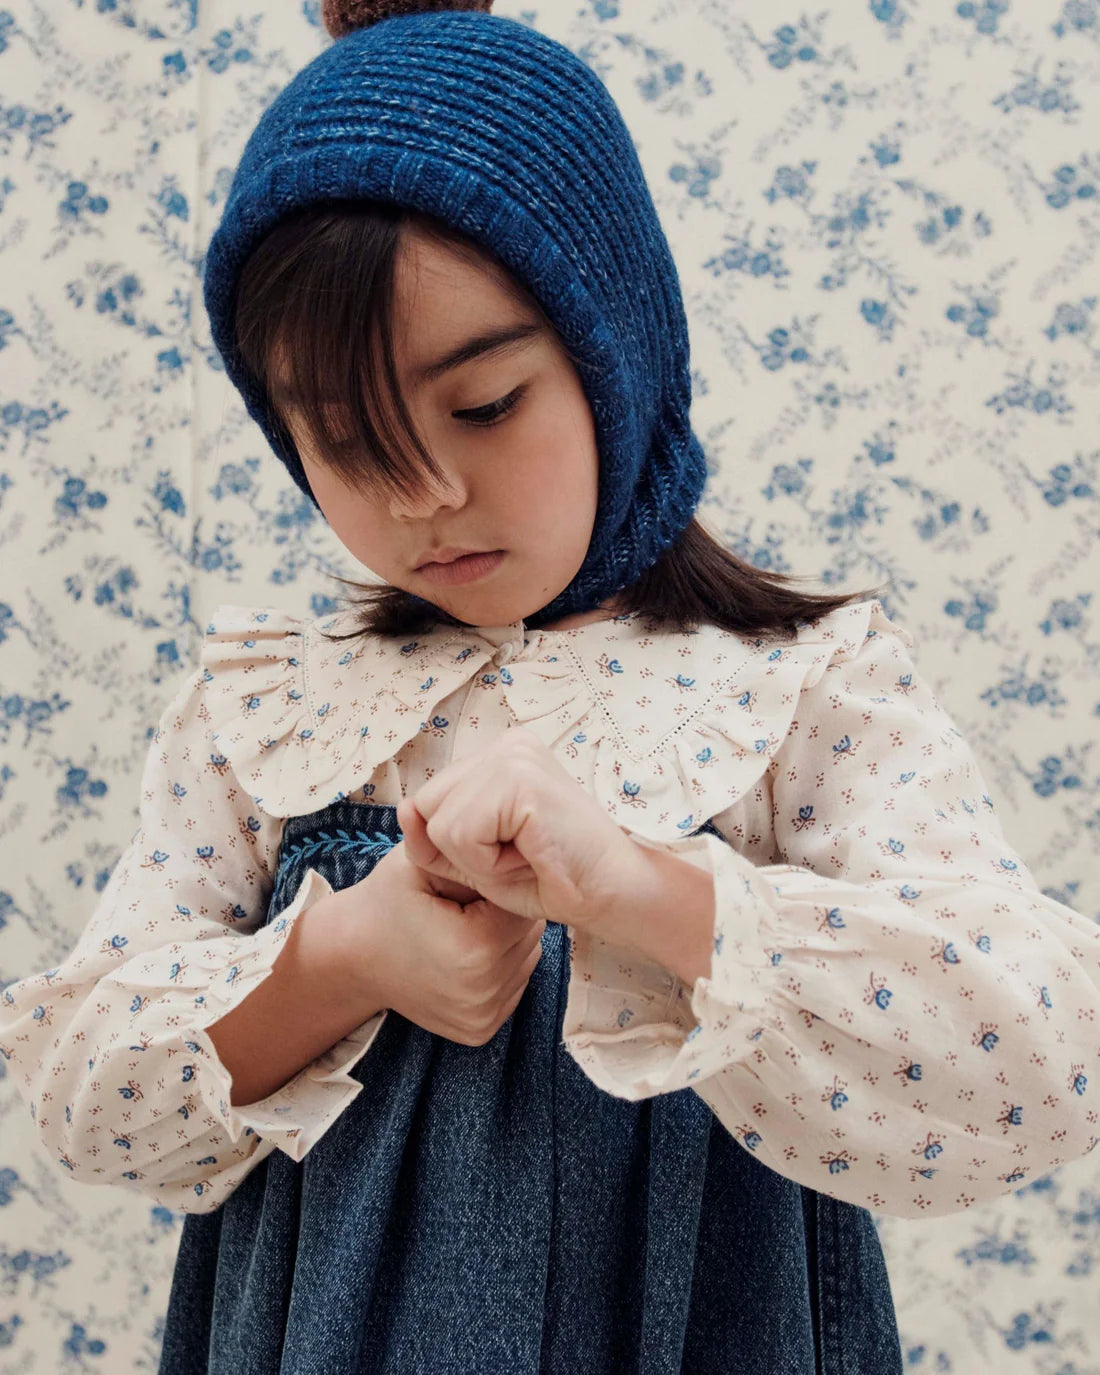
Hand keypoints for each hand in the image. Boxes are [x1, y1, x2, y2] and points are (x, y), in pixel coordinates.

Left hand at [395, 727, 638, 929]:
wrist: (616, 895)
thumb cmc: (554, 880)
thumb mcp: (479, 859)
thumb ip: (436, 836)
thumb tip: (403, 811)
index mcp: (503, 754)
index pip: (431, 800)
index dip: (454, 844)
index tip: (512, 852)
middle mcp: (508, 744)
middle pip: (428, 806)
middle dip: (463, 849)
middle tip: (521, 856)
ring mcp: (515, 756)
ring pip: (440, 823)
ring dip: (477, 861)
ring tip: (526, 856)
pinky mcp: (520, 779)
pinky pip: (460, 835)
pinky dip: (488, 865)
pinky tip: (531, 857)